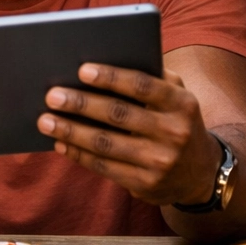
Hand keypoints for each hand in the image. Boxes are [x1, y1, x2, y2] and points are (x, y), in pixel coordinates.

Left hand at [38, 63, 220, 207]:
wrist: (200, 172)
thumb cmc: (176, 120)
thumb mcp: (177, 96)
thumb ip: (152, 76)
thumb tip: (106, 59)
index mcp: (181, 103)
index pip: (143, 86)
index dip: (112, 77)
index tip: (82, 70)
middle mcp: (174, 132)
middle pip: (119, 114)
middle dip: (81, 104)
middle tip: (52, 95)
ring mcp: (160, 162)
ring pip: (106, 144)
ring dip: (71, 131)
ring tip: (45, 120)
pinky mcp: (145, 185)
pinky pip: (104, 167)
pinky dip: (79, 154)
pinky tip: (61, 142)